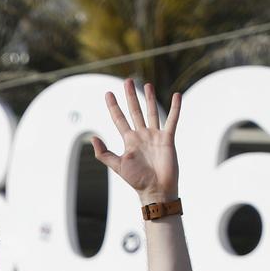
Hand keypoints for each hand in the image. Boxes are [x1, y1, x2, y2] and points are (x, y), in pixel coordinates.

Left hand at [90, 79, 179, 203]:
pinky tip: (176, 96)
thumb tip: (93, 138)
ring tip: (146, 85)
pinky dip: (175, 108)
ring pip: (152, 112)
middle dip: (130, 96)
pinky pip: (172, 120)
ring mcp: (155, 136)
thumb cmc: (137, 180)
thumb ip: (104, 153)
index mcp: (129, 141)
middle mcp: (142, 135)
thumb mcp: (117, 166)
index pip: (119, 119)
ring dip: (149, 98)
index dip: (113, 107)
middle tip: (127, 81)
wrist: (156, 190)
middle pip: (135, 111)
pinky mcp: (168, 138)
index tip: (108, 93)